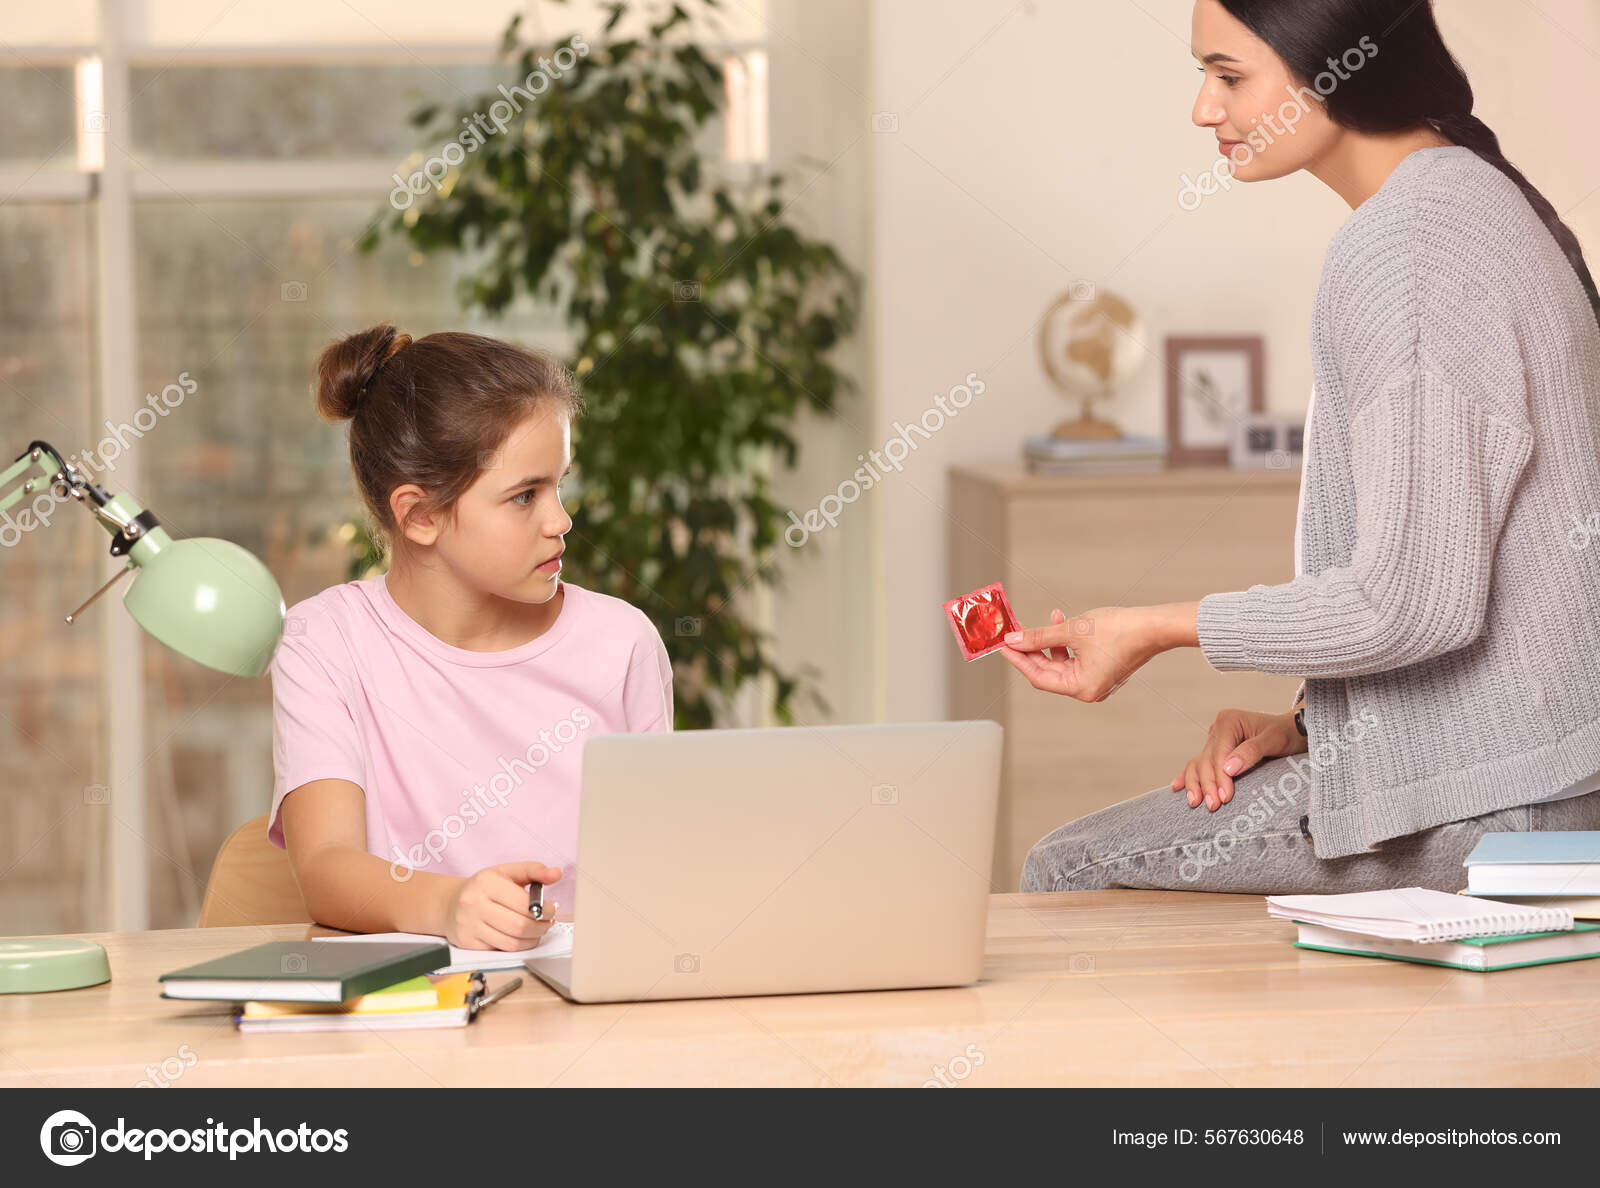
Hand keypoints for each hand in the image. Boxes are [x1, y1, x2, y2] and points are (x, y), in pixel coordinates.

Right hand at [442, 861, 561, 950]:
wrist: (450, 903)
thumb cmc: (483, 887)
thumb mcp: (506, 872)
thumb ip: (533, 870)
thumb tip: (556, 874)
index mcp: (486, 883)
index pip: (524, 904)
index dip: (545, 909)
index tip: (552, 909)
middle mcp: (474, 904)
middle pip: (519, 926)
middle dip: (541, 926)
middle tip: (548, 921)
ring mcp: (469, 925)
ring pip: (512, 942)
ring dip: (533, 938)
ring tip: (538, 929)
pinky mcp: (468, 943)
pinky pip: (502, 950)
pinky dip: (519, 945)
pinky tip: (523, 936)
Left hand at [1000, 605, 1175, 702]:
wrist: (1155, 625)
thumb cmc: (1120, 629)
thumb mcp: (1073, 630)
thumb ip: (1040, 636)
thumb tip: (1013, 640)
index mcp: (1082, 688)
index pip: (1038, 677)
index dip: (1018, 659)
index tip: (1003, 646)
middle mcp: (1089, 690)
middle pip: (1049, 671)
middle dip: (1033, 648)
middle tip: (1017, 630)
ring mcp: (1097, 680)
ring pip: (1063, 662)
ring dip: (1052, 641)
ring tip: (1051, 618)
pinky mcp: (1104, 669)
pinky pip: (1076, 658)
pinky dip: (1067, 642)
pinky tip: (1064, 622)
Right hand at [1170, 707, 1307, 810]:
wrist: (1294, 730)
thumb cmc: (1286, 733)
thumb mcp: (1274, 740)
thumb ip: (1251, 752)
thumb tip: (1228, 768)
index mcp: (1228, 721)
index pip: (1219, 754)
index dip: (1220, 777)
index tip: (1225, 797)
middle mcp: (1217, 728)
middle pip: (1206, 760)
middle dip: (1208, 784)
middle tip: (1214, 805)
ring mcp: (1214, 738)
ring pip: (1197, 763)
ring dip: (1195, 783)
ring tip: (1195, 802)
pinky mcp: (1215, 749)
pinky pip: (1197, 762)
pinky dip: (1188, 776)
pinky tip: (1178, 787)